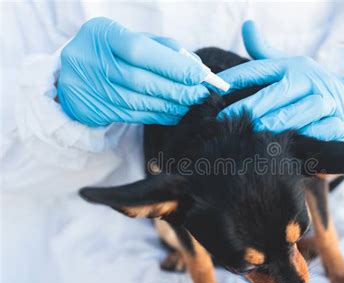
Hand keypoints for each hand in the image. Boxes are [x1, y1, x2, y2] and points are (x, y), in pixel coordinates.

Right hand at [57, 17, 209, 126]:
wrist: (71, 72)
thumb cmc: (111, 51)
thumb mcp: (131, 39)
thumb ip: (163, 48)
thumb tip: (195, 66)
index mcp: (102, 34)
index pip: (140, 51)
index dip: (172, 65)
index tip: (201, 75)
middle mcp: (90, 61)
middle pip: (141, 80)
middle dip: (177, 89)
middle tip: (202, 94)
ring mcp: (89, 87)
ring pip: (138, 102)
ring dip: (170, 106)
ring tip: (192, 105)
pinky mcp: (93, 109)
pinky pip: (133, 116)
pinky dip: (158, 116)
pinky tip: (175, 114)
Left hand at [219, 21, 343, 140]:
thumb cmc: (310, 89)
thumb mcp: (290, 68)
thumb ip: (265, 54)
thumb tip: (247, 26)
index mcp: (293, 66)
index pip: (258, 70)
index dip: (234, 80)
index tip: (212, 91)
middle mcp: (310, 80)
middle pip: (276, 93)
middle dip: (249, 108)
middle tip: (225, 121)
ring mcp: (327, 101)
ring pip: (300, 111)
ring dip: (277, 123)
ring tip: (253, 133)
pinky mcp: (340, 123)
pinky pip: (323, 130)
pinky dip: (307, 136)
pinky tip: (288, 143)